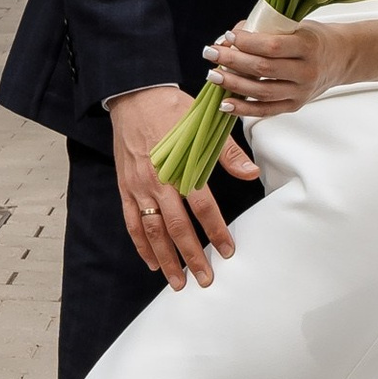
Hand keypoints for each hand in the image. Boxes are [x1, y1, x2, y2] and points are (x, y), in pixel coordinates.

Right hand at [108, 84, 254, 292]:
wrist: (134, 96)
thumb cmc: (172, 109)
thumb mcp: (204, 124)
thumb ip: (227, 153)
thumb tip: (252, 173)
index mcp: (180, 166)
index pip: (202, 206)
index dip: (216, 231)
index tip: (228, 251)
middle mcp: (158, 181)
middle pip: (177, 227)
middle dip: (192, 257)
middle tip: (205, 279)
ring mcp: (138, 187)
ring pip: (153, 231)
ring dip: (166, 259)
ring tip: (178, 282)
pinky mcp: (125, 188)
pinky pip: (132, 222)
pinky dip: (141, 244)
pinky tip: (152, 262)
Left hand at [206, 8, 359, 118]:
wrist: (342, 58)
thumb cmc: (314, 37)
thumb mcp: (297, 26)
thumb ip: (266, 30)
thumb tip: (229, 38)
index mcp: (308, 46)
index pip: (272, 46)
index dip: (247, 42)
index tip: (228, 36)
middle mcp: (306, 72)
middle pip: (263, 69)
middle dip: (232, 60)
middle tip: (210, 52)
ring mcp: (301, 92)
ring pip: (262, 92)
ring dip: (233, 84)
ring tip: (213, 76)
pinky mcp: (295, 105)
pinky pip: (266, 110)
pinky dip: (244, 109)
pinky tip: (225, 103)